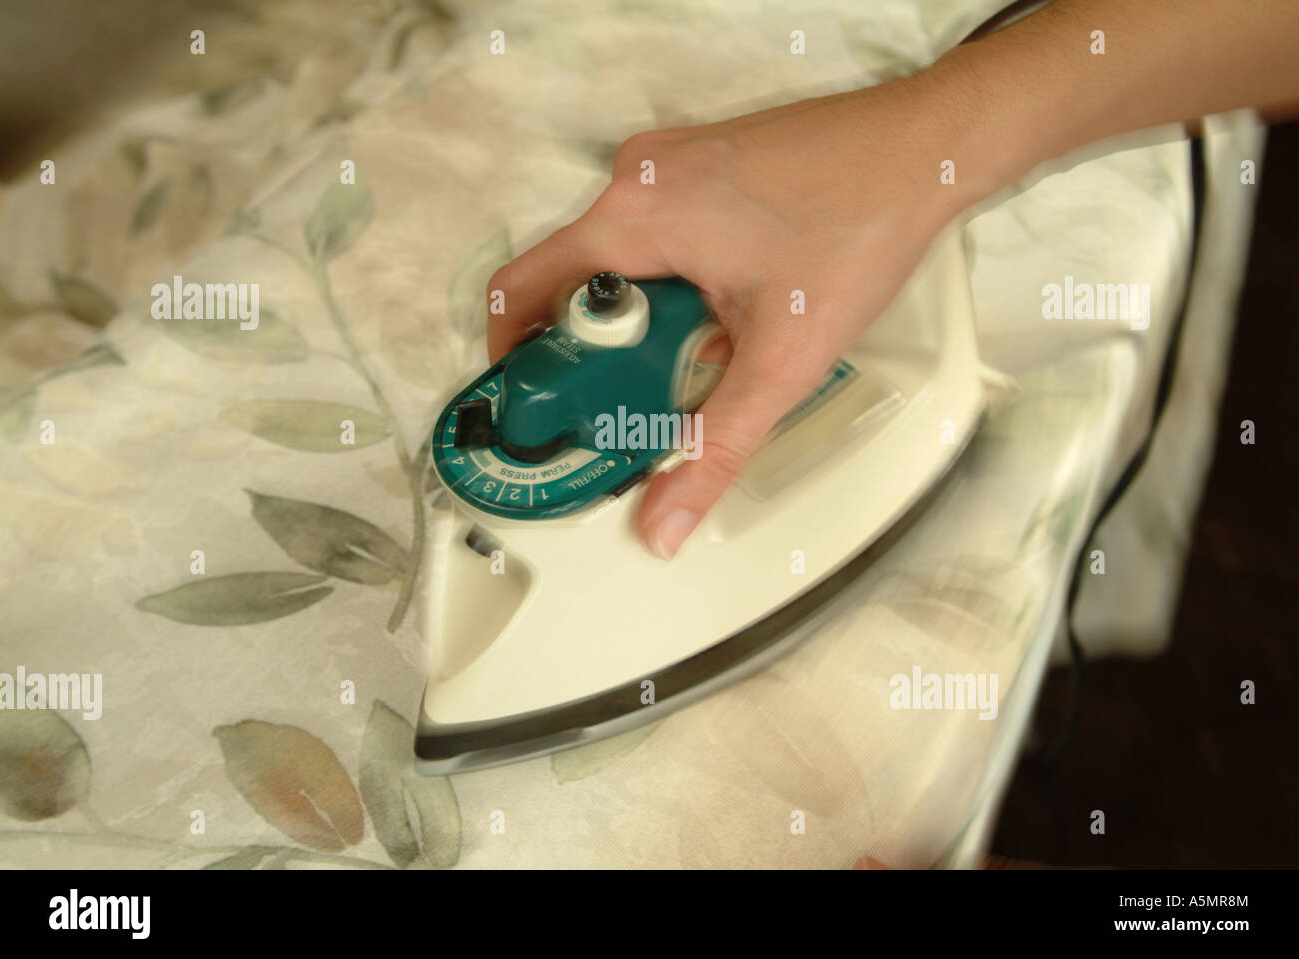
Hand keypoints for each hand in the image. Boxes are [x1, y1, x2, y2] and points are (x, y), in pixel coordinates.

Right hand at [487, 73, 981, 556]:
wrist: (925, 149)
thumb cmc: (861, 222)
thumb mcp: (780, 360)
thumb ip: (713, 447)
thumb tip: (663, 516)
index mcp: (633, 214)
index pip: (521, 290)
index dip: (513, 358)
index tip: (535, 405)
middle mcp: (638, 177)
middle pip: (572, 282)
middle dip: (596, 352)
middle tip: (634, 400)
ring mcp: (669, 163)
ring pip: (618, 261)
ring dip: (641, 321)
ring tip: (696, 356)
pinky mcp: (700, 164)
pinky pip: (655, 235)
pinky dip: (670, 284)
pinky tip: (726, 312)